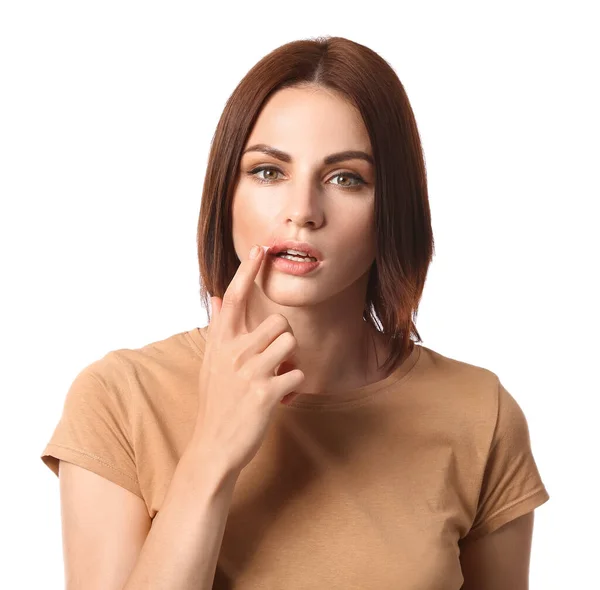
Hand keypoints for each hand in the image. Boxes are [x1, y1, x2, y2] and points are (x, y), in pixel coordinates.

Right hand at [190, 244, 304, 474]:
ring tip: (275, 377)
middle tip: (272, 360)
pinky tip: (279, 396)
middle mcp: (233, 352)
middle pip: (278, 321)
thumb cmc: (216, 401)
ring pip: (290, 342)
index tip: (260, 248)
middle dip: (282, 339)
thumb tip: (216, 296)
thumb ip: (218, 328)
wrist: (213, 446)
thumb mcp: (210, 363)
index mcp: (220, 343)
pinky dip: (293, 385)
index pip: (235, 296)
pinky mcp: (266, 393)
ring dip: (289, 360)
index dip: (248, 270)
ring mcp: (249, 372)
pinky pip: (297, 373)